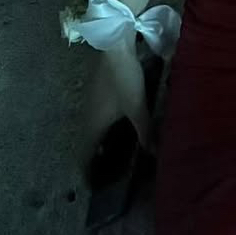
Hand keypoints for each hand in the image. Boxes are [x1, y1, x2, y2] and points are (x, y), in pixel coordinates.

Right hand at [80, 43, 150, 167]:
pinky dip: (102, 129)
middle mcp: (85, 118)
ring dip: (98, 144)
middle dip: (94, 160)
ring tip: (113, 153)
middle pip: (85, 146)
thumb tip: (152, 153)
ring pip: (90, 131)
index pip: (83, 157)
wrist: (114, 47)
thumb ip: (145, 131)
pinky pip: (95, 119)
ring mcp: (87, 104)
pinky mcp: (94, 93)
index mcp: (92, 126)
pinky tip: (117, 126)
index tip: (94, 187)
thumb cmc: (124, 79)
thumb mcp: (137, 107)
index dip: (87, 174)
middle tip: (108, 172)